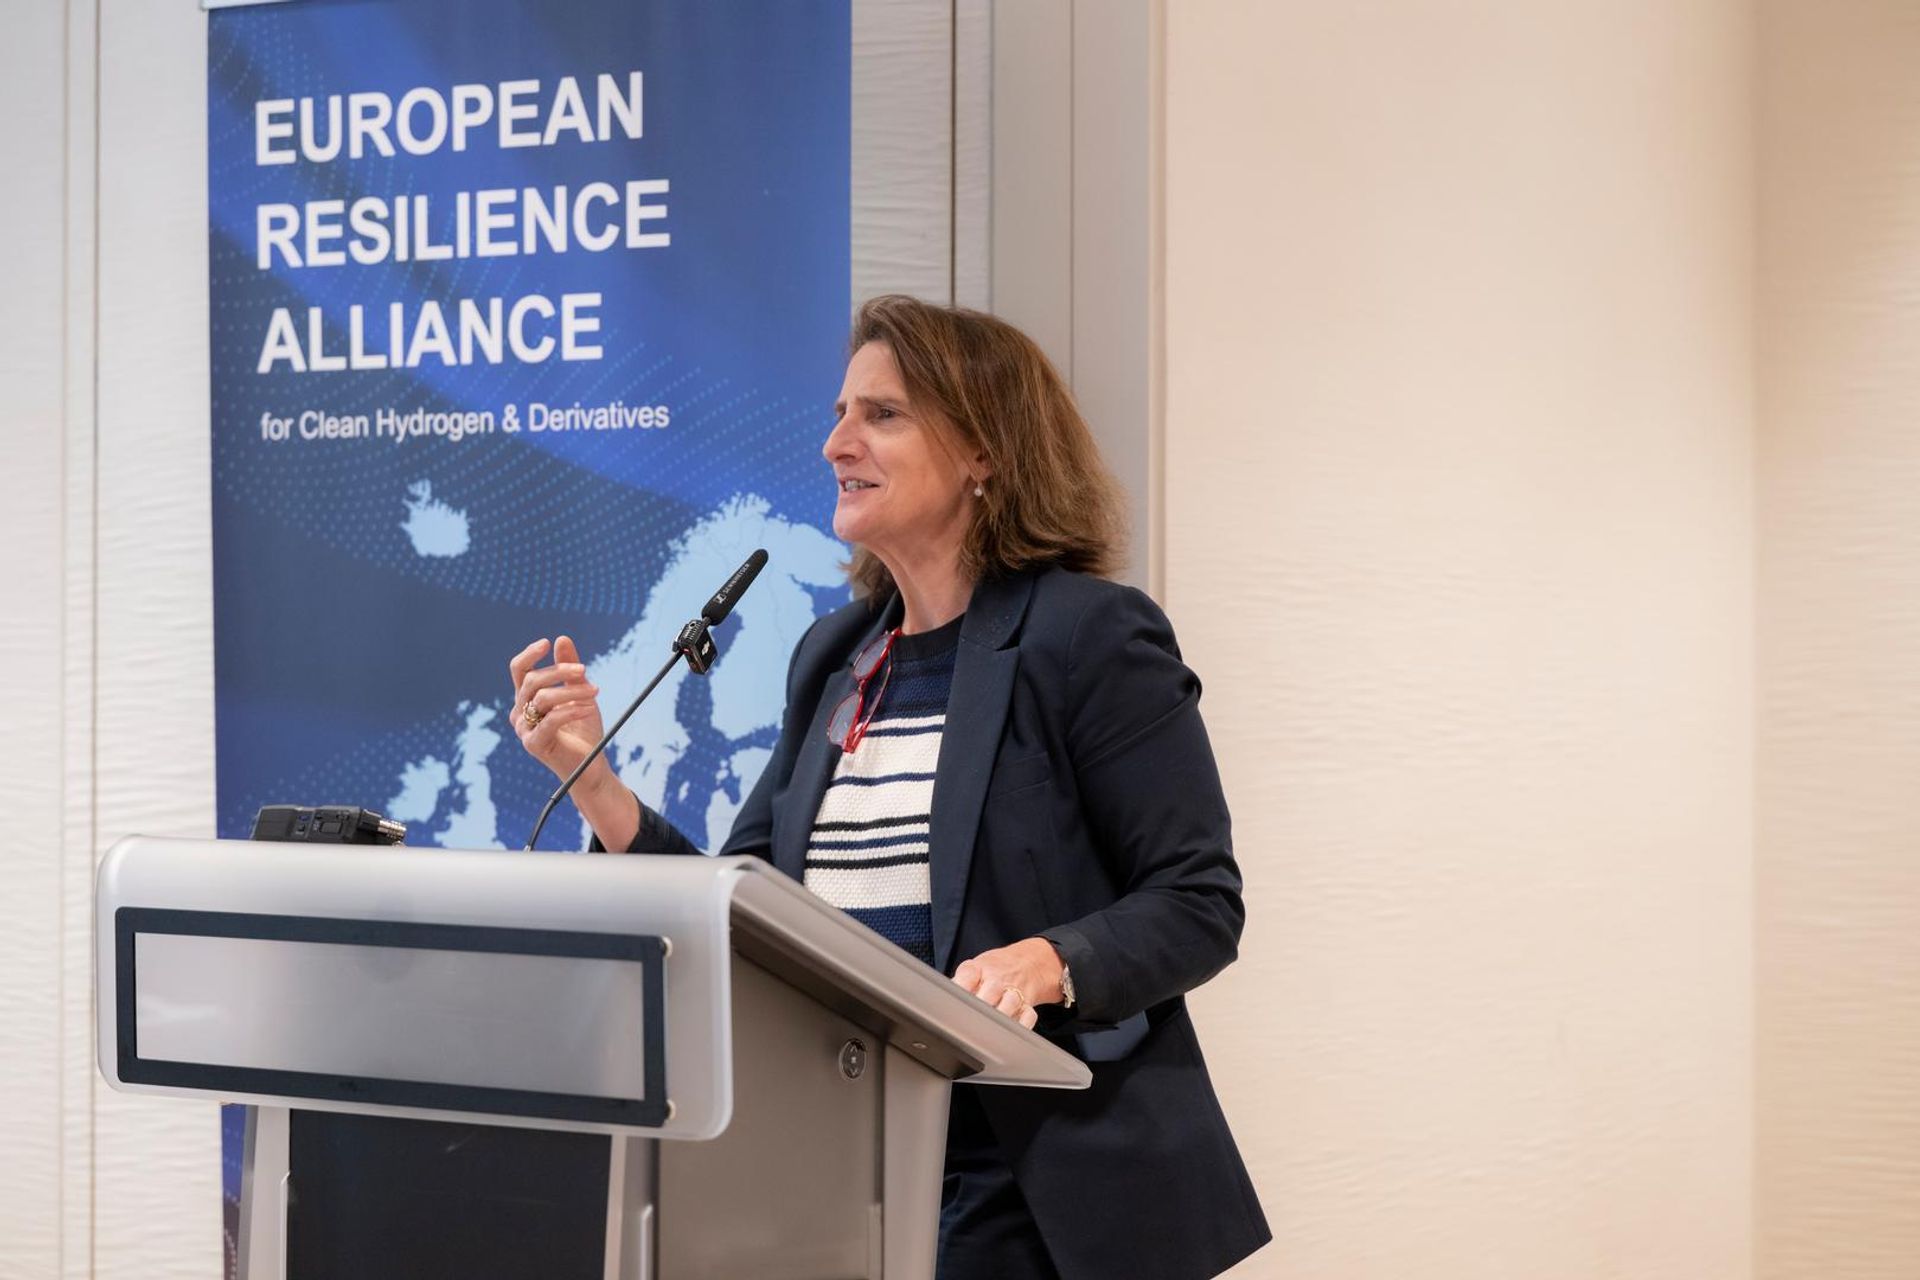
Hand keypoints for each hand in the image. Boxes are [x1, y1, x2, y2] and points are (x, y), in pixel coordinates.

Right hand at [508, 635, 607, 782]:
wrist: (590, 766)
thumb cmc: (583, 730)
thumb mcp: (580, 693)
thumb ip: (569, 670)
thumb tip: (561, 639)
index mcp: (527, 699)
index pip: (519, 671)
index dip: (529, 655)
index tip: (546, 643)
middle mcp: (520, 713)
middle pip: (532, 681)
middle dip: (559, 671)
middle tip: (584, 670)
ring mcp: (524, 730)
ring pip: (542, 698)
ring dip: (571, 691)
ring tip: (595, 692)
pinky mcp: (533, 744)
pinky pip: (551, 719)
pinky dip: (573, 710)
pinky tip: (590, 707)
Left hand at [951, 938, 1064, 1029]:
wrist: (1027, 962)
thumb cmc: (993, 969)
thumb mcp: (974, 967)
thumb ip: (959, 983)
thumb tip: (938, 1000)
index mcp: (980, 968)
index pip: (968, 975)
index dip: (959, 987)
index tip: (952, 1002)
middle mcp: (999, 978)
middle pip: (991, 988)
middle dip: (980, 1004)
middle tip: (967, 1022)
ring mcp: (1015, 991)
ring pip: (1011, 1002)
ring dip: (1000, 1016)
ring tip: (987, 1031)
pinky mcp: (1028, 1004)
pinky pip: (1028, 1016)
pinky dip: (1021, 1025)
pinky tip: (1010, 1033)